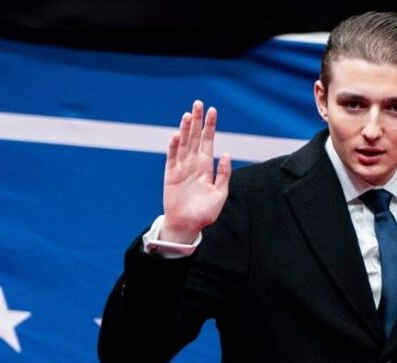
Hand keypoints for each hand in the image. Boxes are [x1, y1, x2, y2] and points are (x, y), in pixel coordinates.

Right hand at [160, 100, 231, 243]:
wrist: (188, 225)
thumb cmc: (205, 212)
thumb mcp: (220, 193)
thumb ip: (224, 174)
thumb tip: (226, 154)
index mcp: (206, 166)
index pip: (208, 141)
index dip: (209, 126)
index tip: (212, 110)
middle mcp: (193, 164)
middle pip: (195, 137)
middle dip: (197, 121)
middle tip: (198, 103)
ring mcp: (181, 168)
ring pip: (184, 143)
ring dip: (185, 129)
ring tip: (188, 114)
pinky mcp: (170, 175)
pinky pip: (172, 157)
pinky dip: (174, 146)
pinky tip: (177, 134)